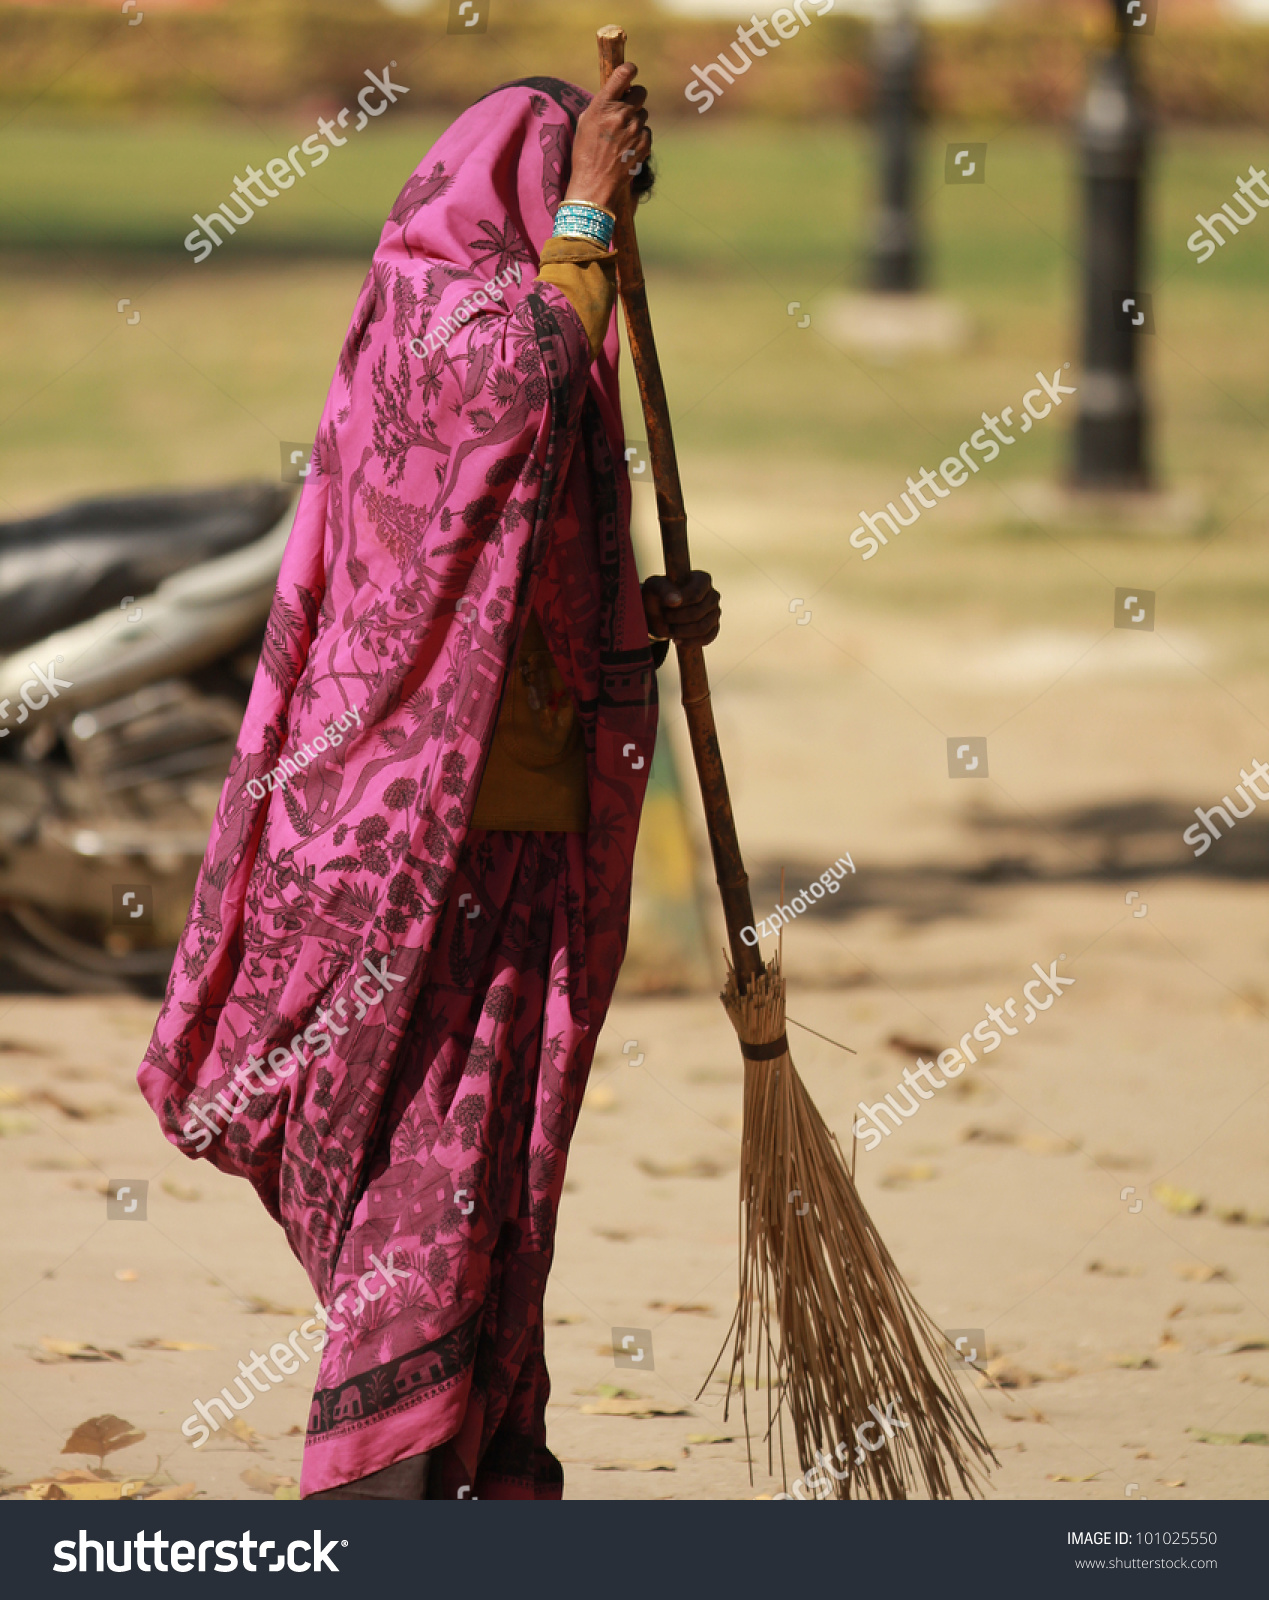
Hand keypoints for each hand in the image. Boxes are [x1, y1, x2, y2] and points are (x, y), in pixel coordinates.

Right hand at [564, 62, 650, 214]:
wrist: (595, 184)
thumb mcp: (585, 122)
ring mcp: (635, 129)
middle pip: (640, 92)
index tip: (630, 72)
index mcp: (604, 104)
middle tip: (626, 107)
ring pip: (643, 114)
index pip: (623, 73)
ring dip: (636, 120)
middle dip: (635, 97)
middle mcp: (621, 113)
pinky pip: (646, 131)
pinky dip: (639, 137)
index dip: (629, 70)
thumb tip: (616, 94)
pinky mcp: (644, 143)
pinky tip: (627, 147)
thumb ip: (602, 104)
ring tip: (622, 135)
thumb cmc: (585, 153)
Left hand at [642, 572, 720, 646]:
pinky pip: (707, 638)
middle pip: (699, 612)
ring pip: (703, 627)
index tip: (666, 606)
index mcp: (702, 579)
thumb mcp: (655, 587)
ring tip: (669, 629)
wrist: (658, 612)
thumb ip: (664, 589)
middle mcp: (712, 595)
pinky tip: (677, 640)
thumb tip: (676, 601)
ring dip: (682, 631)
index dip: (681, 603)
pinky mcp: (713, 628)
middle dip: (677, 618)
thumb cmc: (657, 595)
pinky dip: (690, 642)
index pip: (696, 593)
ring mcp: (715, 612)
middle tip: (665, 617)